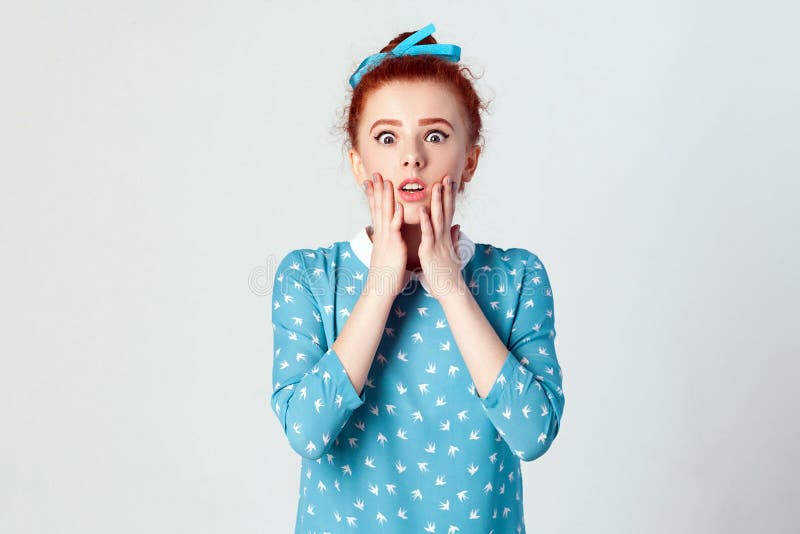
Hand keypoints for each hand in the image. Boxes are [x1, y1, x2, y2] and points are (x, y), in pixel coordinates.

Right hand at [362, 172, 406, 297]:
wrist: (381, 288)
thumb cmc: (387, 273)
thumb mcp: (388, 252)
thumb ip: (389, 240)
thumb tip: (389, 234)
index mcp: (382, 234)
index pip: (377, 210)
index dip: (374, 195)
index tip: (372, 181)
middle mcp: (382, 234)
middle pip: (379, 207)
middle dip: (377, 190)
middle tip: (375, 174)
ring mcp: (387, 239)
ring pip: (386, 214)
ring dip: (386, 198)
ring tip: (386, 182)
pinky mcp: (393, 247)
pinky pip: (395, 230)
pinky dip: (397, 218)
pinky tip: (399, 207)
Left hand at [418, 175, 462, 300]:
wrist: (449, 289)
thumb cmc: (448, 273)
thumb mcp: (452, 253)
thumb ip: (454, 238)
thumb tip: (458, 227)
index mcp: (446, 236)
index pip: (448, 212)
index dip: (449, 197)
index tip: (449, 183)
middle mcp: (444, 236)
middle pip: (445, 211)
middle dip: (446, 194)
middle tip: (446, 177)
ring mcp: (438, 242)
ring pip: (438, 218)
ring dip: (437, 202)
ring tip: (436, 186)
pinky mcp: (431, 250)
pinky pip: (428, 234)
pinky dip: (425, 221)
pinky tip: (422, 210)